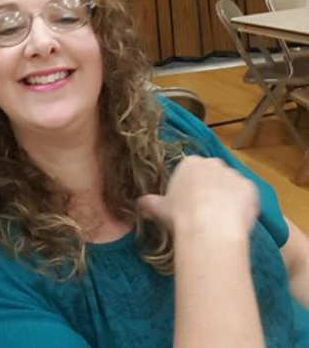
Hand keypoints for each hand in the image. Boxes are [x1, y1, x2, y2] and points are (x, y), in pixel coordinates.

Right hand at [137, 156, 258, 238]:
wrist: (210, 228)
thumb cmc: (181, 214)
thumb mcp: (160, 208)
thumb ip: (150, 202)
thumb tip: (138, 203)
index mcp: (190, 163)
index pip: (191, 170)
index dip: (190, 186)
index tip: (188, 202)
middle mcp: (213, 163)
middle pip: (212, 173)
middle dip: (210, 188)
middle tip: (204, 210)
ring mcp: (234, 174)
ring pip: (230, 184)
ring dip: (227, 196)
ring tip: (220, 218)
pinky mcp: (251, 187)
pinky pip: (245, 196)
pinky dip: (242, 205)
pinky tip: (234, 219)